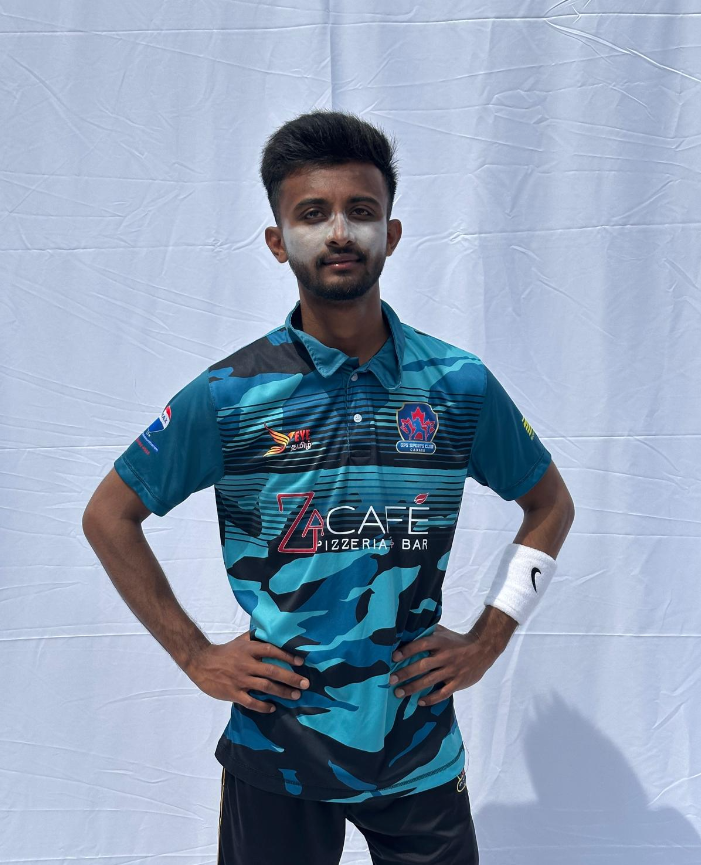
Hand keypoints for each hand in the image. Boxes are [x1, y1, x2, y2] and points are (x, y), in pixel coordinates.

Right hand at [184, 631, 308, 713]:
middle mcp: (246, 663)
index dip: (287, 656)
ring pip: (265, 687)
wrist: (201, 662)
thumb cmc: (226, 651)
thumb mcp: (241, 640)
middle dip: (291, 678)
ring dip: (282, 692)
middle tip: (306, 684)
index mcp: (248, 649)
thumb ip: (257, 638)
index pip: (271, 651)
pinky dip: (263, 706)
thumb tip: (275, 631)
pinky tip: (272, 708)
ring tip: (295, 695)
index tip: (301, 662)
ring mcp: (240, 679)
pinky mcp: (233, 693)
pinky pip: (251, 702)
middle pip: (272, 671)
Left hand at [389, 621, 507, 706]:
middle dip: (405, 673)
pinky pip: (443, 693)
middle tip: (390, 679)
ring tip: (399, 693)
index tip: (393, 657)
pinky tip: (419, 701)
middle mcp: (445, 656)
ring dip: (413, 688)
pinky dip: (431, 699)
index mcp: (440, 642)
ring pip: (430, 681)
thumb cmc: (456, 641)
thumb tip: (406, 629)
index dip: (407, 650)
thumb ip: (427, 631)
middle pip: (423, 665)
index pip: (421, 644)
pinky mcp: (458, 682)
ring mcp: (452, 670)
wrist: (483, 649)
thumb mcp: (443, 632)